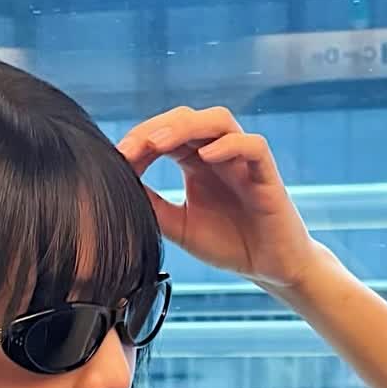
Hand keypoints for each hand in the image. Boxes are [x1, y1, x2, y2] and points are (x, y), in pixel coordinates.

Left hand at [117, 106, 321, 291]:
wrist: (270, 268)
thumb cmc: (229, 244)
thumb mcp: (178, 225)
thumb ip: (152, 204)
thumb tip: (118, 184)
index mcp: (196, 162)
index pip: (166, 133)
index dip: (140, 139)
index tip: (116, 157)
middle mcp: (219, 153)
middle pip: (187, 118)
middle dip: (155, 128)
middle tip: (129, 149)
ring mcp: (243, 160)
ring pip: (218, 120)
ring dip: (186, 127)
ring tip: (158, 144)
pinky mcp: (267, 174)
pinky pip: (252, 146)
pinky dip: (229, 145)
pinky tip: (206, 157)